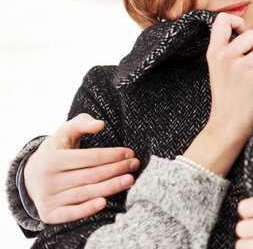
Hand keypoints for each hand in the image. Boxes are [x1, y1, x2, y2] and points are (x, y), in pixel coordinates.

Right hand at [24, 113, 139, 223]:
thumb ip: (82, 123)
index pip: (89, 157)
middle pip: (90, 175)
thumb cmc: (57, 150)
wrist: (31, 176)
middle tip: (134, 165)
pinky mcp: (49, 214)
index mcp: (51, 159)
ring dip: (111, 187)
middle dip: (116, 169)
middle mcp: (47, 180)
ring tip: (130, 180)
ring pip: (85, 193)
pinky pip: (71, 214)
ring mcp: (47, 198)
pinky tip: (104, 202)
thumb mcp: (65, 132)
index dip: (112, 155)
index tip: (130, 153)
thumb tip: (100, 124)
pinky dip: (87, 209)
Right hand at [183, 13, 252, 175]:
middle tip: (248, 65)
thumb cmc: (227, 94)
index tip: (240, 32)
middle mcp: (225, 56)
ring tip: (251, 79)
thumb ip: (227, 47)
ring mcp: (240, 67)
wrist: (227, 123)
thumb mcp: (217, 66)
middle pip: (252, 34)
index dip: (237, 21)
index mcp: (214, 51)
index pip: (223, 19)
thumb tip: (244, 28)